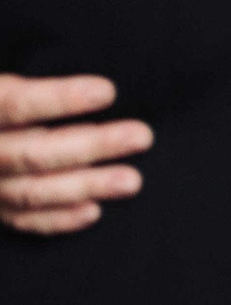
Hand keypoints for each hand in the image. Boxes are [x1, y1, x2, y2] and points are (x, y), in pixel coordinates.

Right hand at [1, 74, 151, 235]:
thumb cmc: (4, 102)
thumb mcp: (6, 86)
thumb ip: (34, 84)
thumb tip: (98, 84)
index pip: (16, 104)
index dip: (60, 99)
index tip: (108, 91)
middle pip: (33, 153)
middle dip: (91, 146)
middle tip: (142, 136)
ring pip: (31, 192)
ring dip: (85, 186)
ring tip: (132, 181)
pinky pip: (23, 219)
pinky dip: (57, 219)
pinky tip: (94, 211)